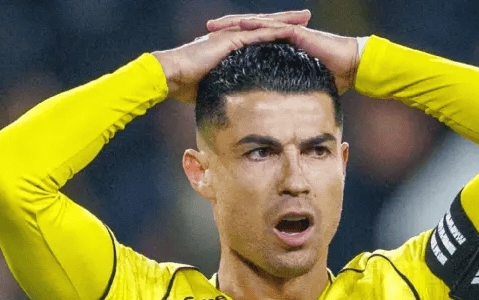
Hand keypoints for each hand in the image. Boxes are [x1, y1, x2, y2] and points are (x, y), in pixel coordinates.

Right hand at [153, 11, 309, 102]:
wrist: (170, 76)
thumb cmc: (186, 85)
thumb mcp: (212, 86)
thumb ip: (225, 88)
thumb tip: (233, 105)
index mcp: (230, 45)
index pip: (258, 36)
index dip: (276, 32)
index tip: (295, 32)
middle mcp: (231, 35)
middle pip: (265, 25)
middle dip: (287, 19)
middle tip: (307, 16)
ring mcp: (230, 36)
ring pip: (263, 25)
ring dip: (285, 21)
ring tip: (304, 17)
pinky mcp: (228, 40)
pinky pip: (255, 34)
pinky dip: (272, 32)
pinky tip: (289, 30)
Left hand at [207, 13, 359, 93]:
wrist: (351, 67)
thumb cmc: (332, 78)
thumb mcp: (302, 87)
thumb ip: (289, 94)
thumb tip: (279, 114)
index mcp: (280, 47)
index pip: (252, 42)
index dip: (232, 43)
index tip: (212, 47)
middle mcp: (282, 36)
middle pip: (249, 29)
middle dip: (227, 29)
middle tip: (206, 29)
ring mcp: (290, 32)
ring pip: (257, 24)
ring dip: (235, 24)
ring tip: (216, 26)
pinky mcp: (297, 33)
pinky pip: (273, 28)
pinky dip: (257, 26)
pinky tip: (241, 26)